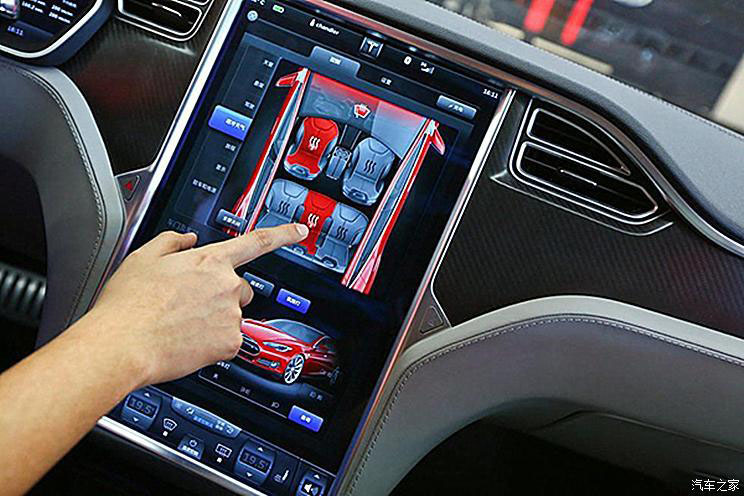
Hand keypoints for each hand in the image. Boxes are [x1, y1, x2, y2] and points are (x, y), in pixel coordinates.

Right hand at [80, 224, 308, 386]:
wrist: (122, 345)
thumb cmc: (128, 305)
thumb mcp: (144, 258)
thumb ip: (172, 242)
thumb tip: (186, 240)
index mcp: (209, 260)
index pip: (256, 241)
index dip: (283, 234)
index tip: (300, 231)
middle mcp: (227, 285)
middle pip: (241, 288)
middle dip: (223, 296)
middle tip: (191, 306)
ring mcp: (232, 315)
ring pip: (232, 317)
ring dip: (215, 321)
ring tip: (181, 326)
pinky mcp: (231, 343)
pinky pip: (229, 342)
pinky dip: (213, 344)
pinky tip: (188, 342)